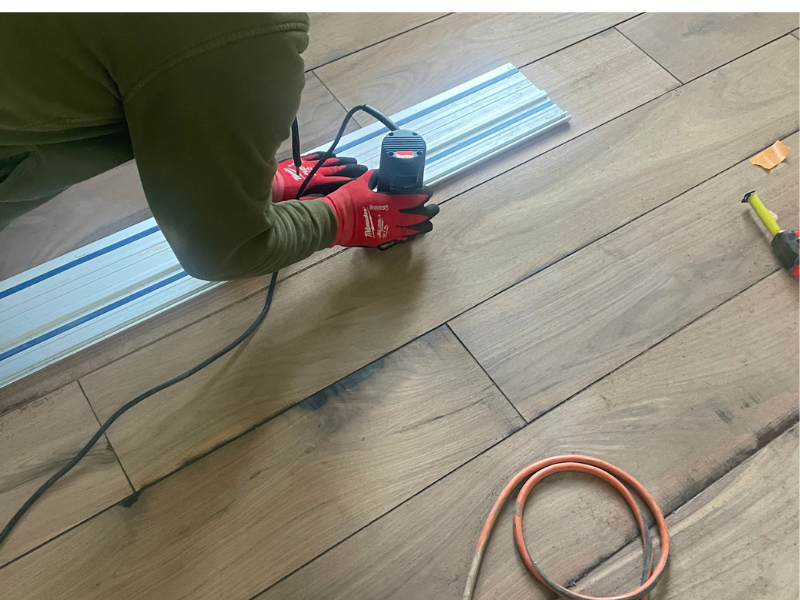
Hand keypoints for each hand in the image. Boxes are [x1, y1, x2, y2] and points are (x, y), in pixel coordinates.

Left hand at [272, 152, 366, 200]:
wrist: (271, 184)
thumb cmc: (286, 197)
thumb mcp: (304, 201)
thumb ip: (319, 199)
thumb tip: (332, 198)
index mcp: (319, 183)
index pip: (340, 180)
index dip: (352, 180)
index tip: (362, 179)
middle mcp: (317, 171)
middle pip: (339, 169)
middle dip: (352, 169)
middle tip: (363, 168)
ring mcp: (310, 164)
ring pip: (330, 160)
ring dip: (343, 160)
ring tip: (354, 160)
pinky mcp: (302, 159)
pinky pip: (318, 155)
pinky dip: (327, 155)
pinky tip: (334, 154)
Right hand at [322, 170, 437, 246]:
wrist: (334, 221)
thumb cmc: (347, 200)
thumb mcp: (362, 182)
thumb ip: (375, 177)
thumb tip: (382, 174)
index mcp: (389, 202)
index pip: (412, 199)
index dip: (423, 195)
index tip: (428, 192)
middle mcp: (393, 218)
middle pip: (417, 216)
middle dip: (428, 212)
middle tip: (434, 209)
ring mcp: (388, 231)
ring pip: (411, 230)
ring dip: (422, 226)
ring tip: (429, 224)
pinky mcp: (381, 239)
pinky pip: (400, 238)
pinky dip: (408, 235)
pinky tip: (413, 234)